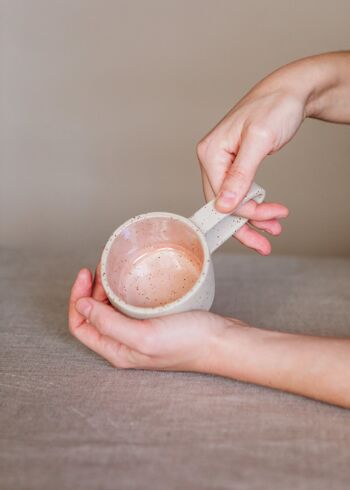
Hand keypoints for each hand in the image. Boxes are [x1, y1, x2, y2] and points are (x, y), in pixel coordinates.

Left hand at [68, 266, 241, 371]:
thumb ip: (109, 324)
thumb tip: (81, 306)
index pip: (81, 325)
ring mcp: (139, 332)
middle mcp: (125, 343)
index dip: (77, 299)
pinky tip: (132, 277)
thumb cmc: (190, 342)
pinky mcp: (153, 321)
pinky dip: (124, 289)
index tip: (86, 274)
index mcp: (118, 351)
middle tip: (100, 267)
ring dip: (106, 288)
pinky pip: (129, 304)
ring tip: (112, 268)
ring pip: (110, 308)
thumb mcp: (145, 336)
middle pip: (93, 314)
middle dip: (90, 289)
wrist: (223, 341)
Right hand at [197, 69, 306, 213]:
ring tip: (274, 227)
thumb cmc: (275, 106)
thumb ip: (240, 174)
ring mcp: (222, 163)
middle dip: (247, 222)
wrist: (290, 91)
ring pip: (231, 202)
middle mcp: (212, 159)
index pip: (221, 196)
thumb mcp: (259, 140)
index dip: (245, 212)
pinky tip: (268, 212)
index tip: (272, 217)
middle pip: (223, 204)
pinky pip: (239, 192)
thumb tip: (224, 204)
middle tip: (268, 239)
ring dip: (252, 218)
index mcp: (211, 152)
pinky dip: (253, 205)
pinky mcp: (234, 165)